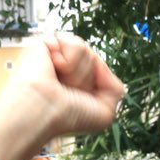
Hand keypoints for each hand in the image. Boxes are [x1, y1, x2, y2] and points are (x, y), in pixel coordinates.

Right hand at [0, 33, 125, 159]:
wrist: (43, 110)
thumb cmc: (68, 117)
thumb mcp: (106, 113)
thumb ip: (116, 89)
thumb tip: (101, 64)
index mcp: (76, 81)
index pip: (100, 69)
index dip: (97, 85)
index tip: (78, 100)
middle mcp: (66, 66)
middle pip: (94, 59)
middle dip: (86, 78)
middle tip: (66, 90)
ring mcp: (56, 53)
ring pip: (86, 51)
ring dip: (76, 72)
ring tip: (59, 80)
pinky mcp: (47, 42)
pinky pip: (75, 43)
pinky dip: (69, 60)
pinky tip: (53, 68)